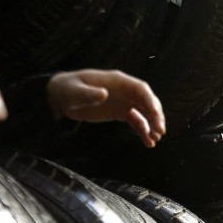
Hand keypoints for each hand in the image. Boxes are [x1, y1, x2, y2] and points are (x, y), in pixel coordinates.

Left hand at [46, 69, 165, 147]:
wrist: (62, 96)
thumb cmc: (68, 89)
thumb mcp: (75, 91)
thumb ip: (89, 93)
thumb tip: (104, 94)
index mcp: (117, 81)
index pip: (140, 88)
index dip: (149, 100)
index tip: (155, 113)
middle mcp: (125, 90)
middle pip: (147, 101)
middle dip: (155, 116)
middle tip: (159, 131)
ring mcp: (124, 101)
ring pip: (145, 112)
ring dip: (152, 125)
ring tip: (155, 139)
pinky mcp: (121, 112)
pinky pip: (137, 121)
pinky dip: (143, 131)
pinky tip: (147, 142)